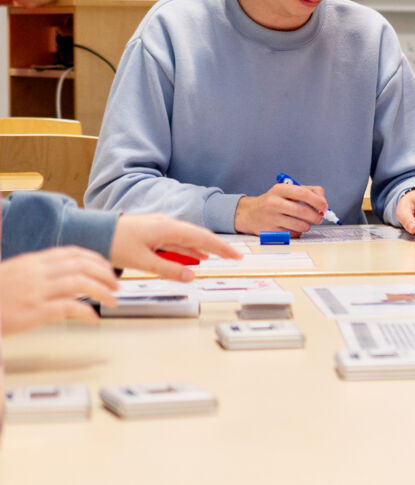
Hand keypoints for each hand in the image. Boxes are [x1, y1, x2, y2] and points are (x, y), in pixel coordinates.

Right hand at [0, 247, 118, 335]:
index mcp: (32, 262)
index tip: (107, 268)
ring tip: (111, 300)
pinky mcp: (33, 311)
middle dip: (104, 274)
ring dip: (102, 291)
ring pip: (80, 283)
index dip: (95, 259)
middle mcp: (36, 272)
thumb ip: (38, 271)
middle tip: (116, 285)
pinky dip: (86, 311)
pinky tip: (93, 318)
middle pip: (81, 265)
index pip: (72, 253)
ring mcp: (35, 291)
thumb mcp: (15, 274)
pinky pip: (68, 307)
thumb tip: (64, 274)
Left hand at [109, 213, 243, 280]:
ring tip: (216, 257)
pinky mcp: (153, 231)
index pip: (202, 238)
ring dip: (203, 247)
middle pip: (199, 235)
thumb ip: (169, 269)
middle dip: (217, 247)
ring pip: (188, 238)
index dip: (221, 247)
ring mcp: (160, 227)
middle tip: (233, 256)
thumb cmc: (114, 242)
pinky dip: (188, 247)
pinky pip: (177, 240)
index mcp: (168, 228)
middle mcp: (167, 224)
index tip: (237, 255)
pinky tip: (193, 255)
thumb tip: (191, 276)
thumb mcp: (142, 261)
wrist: (92, 231)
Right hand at [233, 182, 328, 235]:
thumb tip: (323, 202)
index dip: (318, 201)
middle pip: (303, 211)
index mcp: (280, 189)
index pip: (304, 193)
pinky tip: (292, 227)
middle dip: (316, 216)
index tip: (324, 206)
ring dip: (307, 226)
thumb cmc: (274, 201)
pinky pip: (293, 234)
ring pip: (300, 225)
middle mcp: (274, 202)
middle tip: (319, 218)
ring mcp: (271, 218)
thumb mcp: (287, 191)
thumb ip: (308, 191)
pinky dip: (297, 232)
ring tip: (304, 222)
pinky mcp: (271, 231)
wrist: (249, 213)